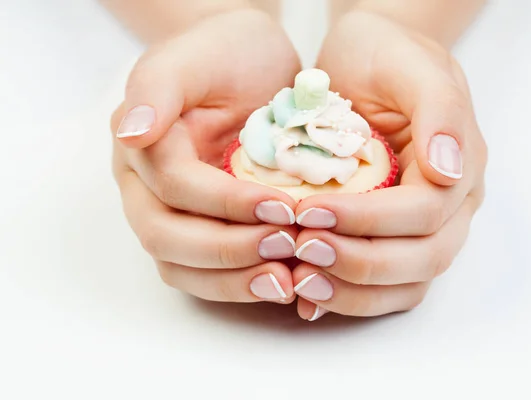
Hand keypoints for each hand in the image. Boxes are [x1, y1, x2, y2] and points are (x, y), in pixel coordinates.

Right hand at [111, 9, 302, 303]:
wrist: (248, 62)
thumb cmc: (226, 52)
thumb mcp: (196, 56)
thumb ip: (159, 86)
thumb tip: (132, 132)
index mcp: (143, 145)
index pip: (174, 187)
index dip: (226, 204)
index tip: (284, 208)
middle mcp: (147, 186)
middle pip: (167, 238)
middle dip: (228, 249)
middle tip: (287, 247)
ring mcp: (171, 212)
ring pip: (181, 267)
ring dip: (232, 280)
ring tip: (286, 282)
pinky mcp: (201, 228)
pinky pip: (206, 272)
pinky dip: (240, 283)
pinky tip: (281, 281)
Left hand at [292, 11, 486, 319]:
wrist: (367, 57)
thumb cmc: (387, 55)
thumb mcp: (412, 65)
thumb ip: (440, 110)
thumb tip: (449, 171)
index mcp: (460, 168)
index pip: (425, 214)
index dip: (370, 221)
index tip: (311, 213)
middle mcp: (450, 207)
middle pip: (420, 260)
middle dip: (360, 263)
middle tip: (302, 250)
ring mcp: (424, 227)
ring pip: (405, 284)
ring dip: (353, 291)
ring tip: (300, 282)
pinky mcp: (392, 237)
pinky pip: (383, 284)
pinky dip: (348, 296)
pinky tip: (310, 298)